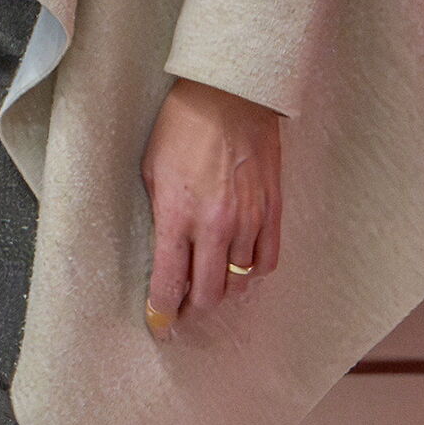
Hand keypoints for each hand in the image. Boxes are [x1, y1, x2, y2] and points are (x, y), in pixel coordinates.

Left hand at [142, 78, 284, 333]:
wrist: (229, 100)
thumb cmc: (180, 129)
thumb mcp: (150, 170)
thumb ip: (160, 215)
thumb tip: (166, 251)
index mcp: (177, 215)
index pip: (170, 281)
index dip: (162, 310)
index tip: (158, 324)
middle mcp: (215, 227)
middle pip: (209, 293)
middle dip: (193, 309)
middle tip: (183, 312)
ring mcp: (248, 222)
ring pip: (240, 283)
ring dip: (223, 292)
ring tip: (209, 291)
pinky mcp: (273, 214)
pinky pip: (267, 262)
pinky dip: (253, 275)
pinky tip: (240, 271)